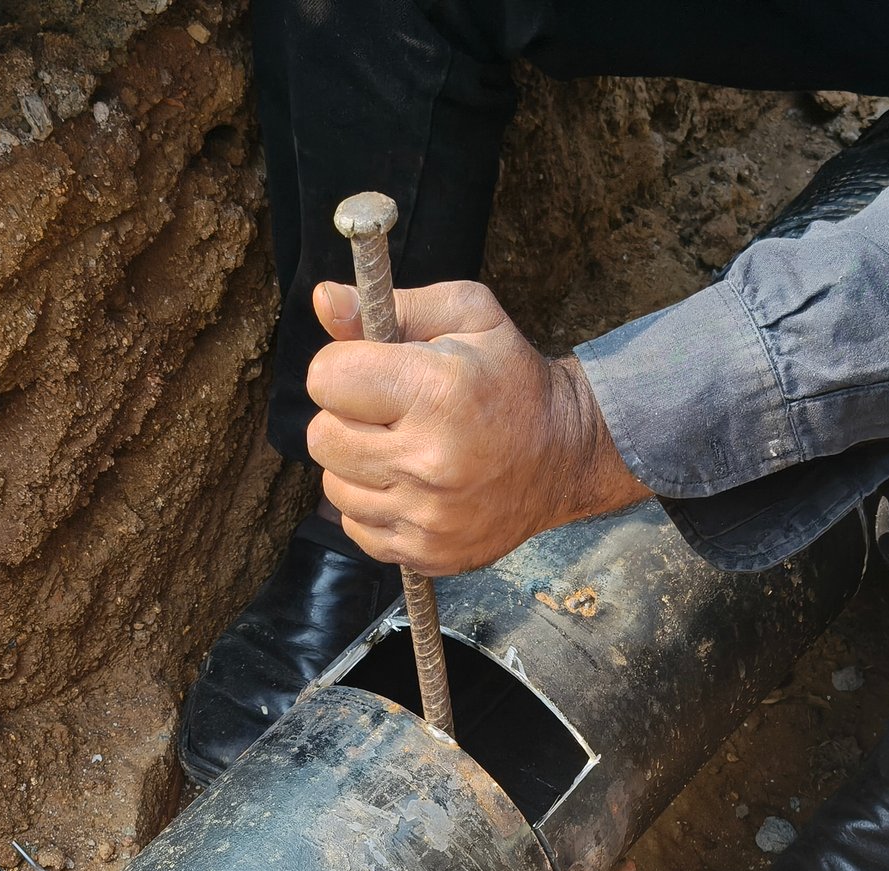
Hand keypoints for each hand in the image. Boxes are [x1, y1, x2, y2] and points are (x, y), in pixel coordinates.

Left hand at [305, 280, 649, 576]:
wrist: (566, 456)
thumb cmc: (510, 377)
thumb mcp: (467, 316)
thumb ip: (390, 306)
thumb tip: (323, 300)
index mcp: (436, 391)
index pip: (326, 379)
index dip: (343, 369)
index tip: (373, 373)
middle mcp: (428, 460)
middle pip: (322, 437)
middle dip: (345, 419)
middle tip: (388, 414)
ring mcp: (427, 515)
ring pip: (335, 486)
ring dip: (357, 466)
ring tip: (402, 450)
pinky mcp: (426, 552)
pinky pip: (356, 527)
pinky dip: (373, 506)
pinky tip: (409, 486)